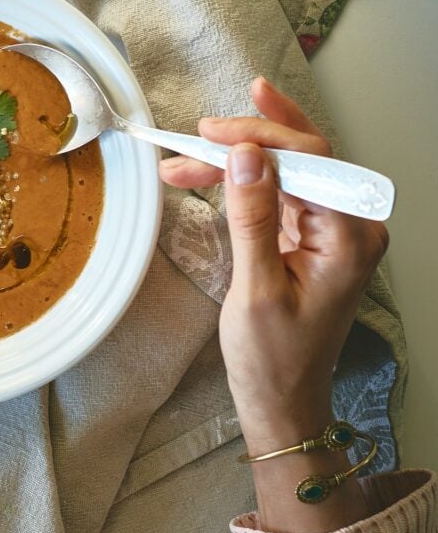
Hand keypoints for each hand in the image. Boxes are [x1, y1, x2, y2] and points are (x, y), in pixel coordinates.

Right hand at [160, 78, 387, 531]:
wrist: (280, 399)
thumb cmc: (272, 358)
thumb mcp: (256, 287)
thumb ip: (252, 216)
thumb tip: (247, 154)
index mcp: (350, 237)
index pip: (313, 162)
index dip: (263, 137)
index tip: (212, 133)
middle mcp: (349, 226)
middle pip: (303, 158)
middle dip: (248, 141)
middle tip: (197, 134)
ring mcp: (329, 230)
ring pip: (284, 172)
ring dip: (235, 162)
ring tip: (182, 161)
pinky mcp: (307, 237)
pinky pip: (276, 194)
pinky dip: (240, 184)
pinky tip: (204, 176)